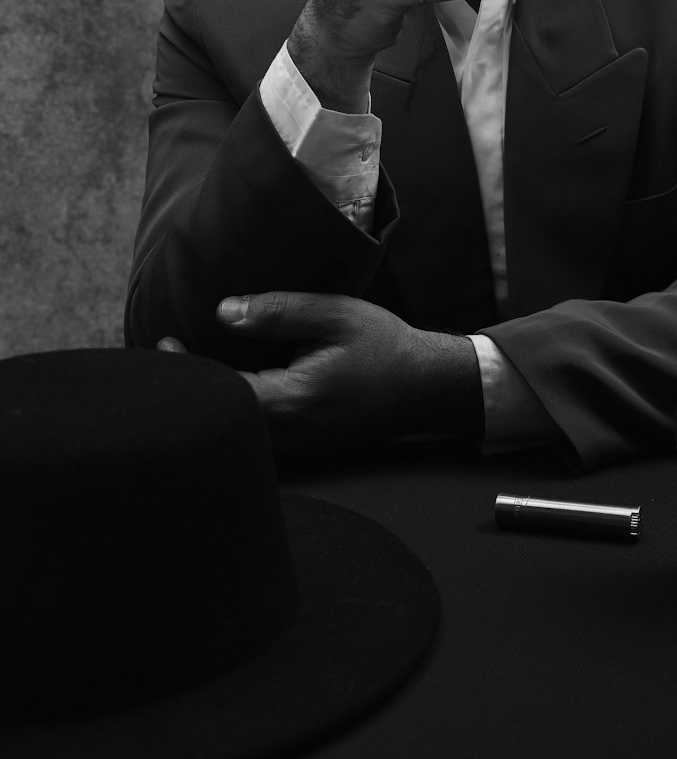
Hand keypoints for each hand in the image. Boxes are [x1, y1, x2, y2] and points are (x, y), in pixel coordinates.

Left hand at [161, 292, 482, 456]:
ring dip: (211, 404)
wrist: (427, 387)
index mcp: (293, 399)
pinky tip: (227, 388)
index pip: (221, 391)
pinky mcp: (302, 448)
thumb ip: (279, 311)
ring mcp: (295, 447)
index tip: (164, 342)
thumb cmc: (384, 346)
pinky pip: (253, 437)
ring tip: (189, 369)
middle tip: (167, 354)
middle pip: (220, 419)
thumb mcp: (335, 314)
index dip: (185, 369)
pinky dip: (233, 414)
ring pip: (234, 433)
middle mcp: (289, 434)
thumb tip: (222, 312)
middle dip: (190, 390)